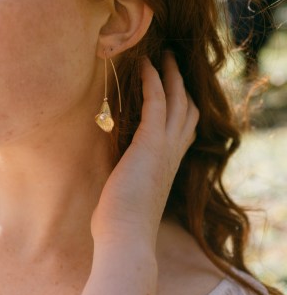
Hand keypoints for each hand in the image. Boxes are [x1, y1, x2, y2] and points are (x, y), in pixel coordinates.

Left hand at [72, 52, 198, 294]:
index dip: (180, 105)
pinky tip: (144, 65)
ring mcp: (165, 147)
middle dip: (180, 83)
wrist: (124, 240)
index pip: (183, 128)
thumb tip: (106, 149)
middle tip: (171, 61)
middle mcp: (173, 153)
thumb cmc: (119, 221)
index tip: (171, 88)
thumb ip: (124, 166)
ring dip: (170, 74)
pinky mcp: (151, 143)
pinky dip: (152, 80)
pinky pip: (156, 102)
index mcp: (168, 165)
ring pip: (177, 99)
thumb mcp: (125, 187)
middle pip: (186, 108)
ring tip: (162, 54)